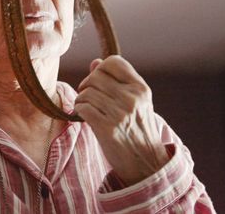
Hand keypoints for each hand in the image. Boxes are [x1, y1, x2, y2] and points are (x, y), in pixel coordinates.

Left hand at [74, 55, 169, 185]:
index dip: (100, 68)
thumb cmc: (137, 128)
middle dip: (87, 84)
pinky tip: (84, 115)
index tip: (99, 81)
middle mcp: (132, 98)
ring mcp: (120, 113)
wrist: (146, 162)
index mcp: (141, 88)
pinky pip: (82, 108)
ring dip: (81, 99)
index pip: (113, 62)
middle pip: (95, 76)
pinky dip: (79, 110)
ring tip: (86, 107)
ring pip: (86, 92)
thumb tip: (95, 62)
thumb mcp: (136, 101)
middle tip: (88, 95)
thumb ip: (117, 81)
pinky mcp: (107, 128)